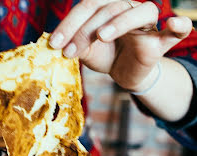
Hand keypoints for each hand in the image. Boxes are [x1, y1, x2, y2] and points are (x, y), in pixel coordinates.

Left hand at [49, 0, 192, 91]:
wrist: (124, 72)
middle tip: (69, 51)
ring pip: (139, 12)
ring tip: (102, 36)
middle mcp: (127, 9)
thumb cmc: (104, 55)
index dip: (69, 23)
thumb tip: (56, 46)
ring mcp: (146, 24)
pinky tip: (173, 24)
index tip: (54, 43)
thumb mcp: (85, 51)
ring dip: (119, 22)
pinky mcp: (160, 42)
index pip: (88, 6)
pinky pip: (177, 30)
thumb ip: (75, 44)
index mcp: (107, 8)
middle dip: (85, 29)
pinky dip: (179, 25)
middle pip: (109, 7)